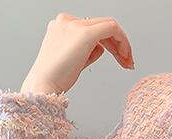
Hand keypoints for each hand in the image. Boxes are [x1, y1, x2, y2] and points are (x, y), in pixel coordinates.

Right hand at [20, 13, 134, 94]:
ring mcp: (75, 24)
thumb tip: (100, 47)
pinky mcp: (84, 33)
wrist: (44, 84)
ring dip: (122, 45)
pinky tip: (124, 57)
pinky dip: (123, 42)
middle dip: (118, 45)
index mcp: (62, 25)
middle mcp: (67, 21)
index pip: (93, 28)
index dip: (110, 43)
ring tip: (127, 63)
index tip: (119, 59)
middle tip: (127, 62)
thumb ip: (87, 50)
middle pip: (102, 26)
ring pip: (109, 26)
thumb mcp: (74, 60)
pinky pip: (112, 28)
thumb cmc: (56, 78)